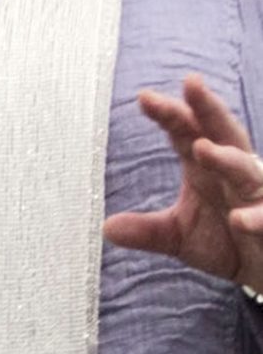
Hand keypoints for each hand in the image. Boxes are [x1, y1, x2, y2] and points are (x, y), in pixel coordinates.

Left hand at [103, 74, 262, 291]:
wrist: (262, 270)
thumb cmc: (225, 241)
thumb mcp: (179, 236)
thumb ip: (147, 230)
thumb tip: (107, 227)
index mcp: (205, 167)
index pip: (185, 132)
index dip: (168, 114)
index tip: (145, 98)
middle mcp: (232, 173)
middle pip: (221, 133)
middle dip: (207, 108)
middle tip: (191, 82)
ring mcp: (256, 195)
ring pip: (245, 169)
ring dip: (224, 158)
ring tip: (201, 148)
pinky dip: (255, 217)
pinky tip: (239, 220)